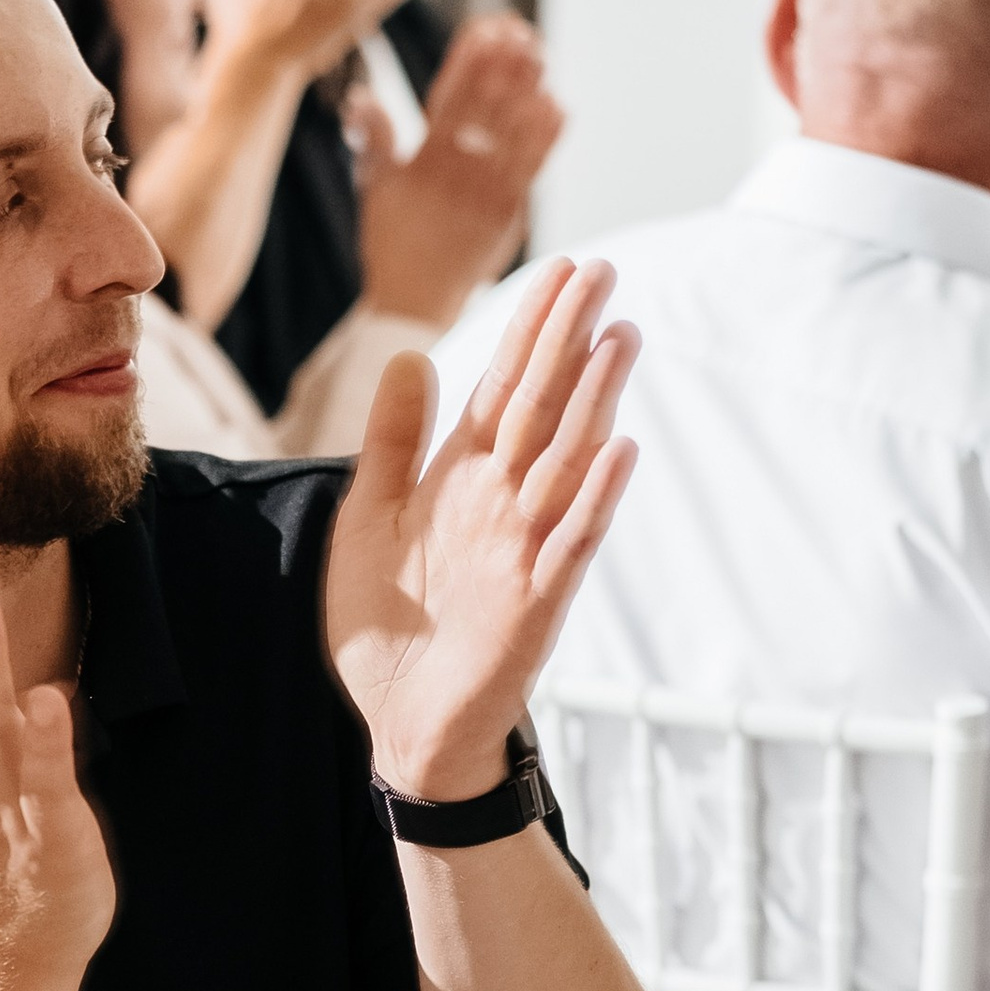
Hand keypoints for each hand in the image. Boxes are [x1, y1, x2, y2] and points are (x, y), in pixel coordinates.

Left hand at [325, 257, 637, 800]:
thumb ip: (391, 444)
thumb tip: (408, 358)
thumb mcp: (368, 520)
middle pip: (541, 407)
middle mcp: (503, 503)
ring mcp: (527, 549)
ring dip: (595, 402)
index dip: (530, 330)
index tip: (561, 269)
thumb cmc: (390, 626)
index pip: (503, 387)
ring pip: (567, 461)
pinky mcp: (539, 601)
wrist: (402, 721)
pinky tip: (621, 449)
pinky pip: (573, 542)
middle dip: (569, 342)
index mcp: (462, 479)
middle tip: (601, 272)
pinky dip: (595, 497)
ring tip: (621, 337)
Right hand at [356, 14, 563, 324]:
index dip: (468, 61)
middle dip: (502, 66)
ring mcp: (484, 195)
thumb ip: (373, 138)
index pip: (447, 98)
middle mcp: (454, 175)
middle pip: (484, 108)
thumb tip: (360, 96)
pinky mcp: (508, 216)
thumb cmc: (393, 243)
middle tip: (522, 30)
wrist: (414, 303)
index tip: (484, 26)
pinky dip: (544, 137)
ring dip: (528, 90)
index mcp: (420, 162)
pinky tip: (556, 105)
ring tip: (540, 55)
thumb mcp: (375, 188)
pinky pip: (531, 169)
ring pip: (511, 133)